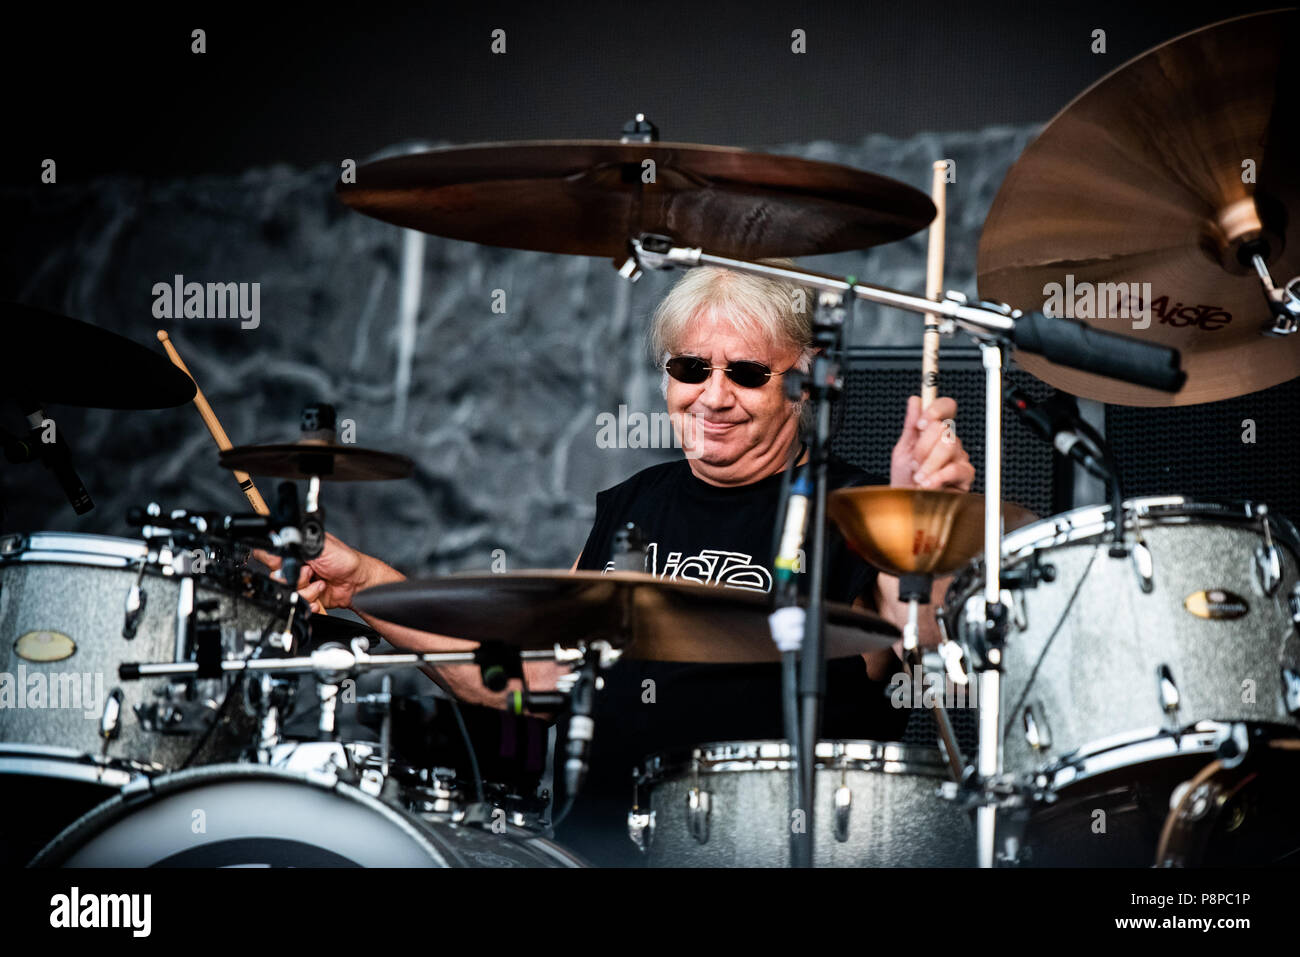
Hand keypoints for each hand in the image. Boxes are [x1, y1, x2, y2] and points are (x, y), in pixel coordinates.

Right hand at [252, 532, 372, 613]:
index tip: (290, 564)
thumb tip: (285, 536)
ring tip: (320, 583)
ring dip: (307, 590)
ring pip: (288, 592)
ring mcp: (298, 582)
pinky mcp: (304, 596)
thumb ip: (301, 542)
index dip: (275, 562)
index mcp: (294, 550)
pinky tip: (320, 594)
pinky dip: (310, 602)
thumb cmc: (344, 559)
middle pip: (276, 577)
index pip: (268, 555)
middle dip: (296, 578)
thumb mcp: (322, 546)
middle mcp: (294, 566)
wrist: (357, 582)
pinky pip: (298, 603)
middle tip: (310, 572)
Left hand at [889, 395, 973, 491]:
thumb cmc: (904, 479)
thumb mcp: (902, 450)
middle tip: (913, 464)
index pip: (946, 407)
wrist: (906, 504)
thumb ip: (910, 426)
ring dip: (928, 464)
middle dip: (922, 448)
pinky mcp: (966, 474)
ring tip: (918, 477)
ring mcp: (959, 457)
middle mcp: (950, 441)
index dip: (935, 410)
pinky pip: (955, 468)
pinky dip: (938, 477)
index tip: (919, 424)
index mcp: (936, 432)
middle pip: (942, 428)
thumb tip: (916, 400)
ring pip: (948, 446)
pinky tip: (928, 484)